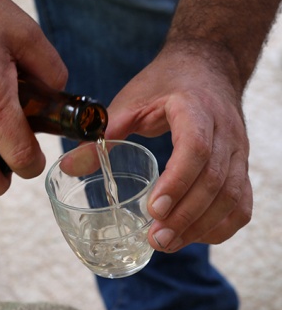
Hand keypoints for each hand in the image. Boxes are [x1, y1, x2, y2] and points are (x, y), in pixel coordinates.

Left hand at [60, 41, 251, 250]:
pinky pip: (241, 204)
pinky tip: (193, 237)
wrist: (209, 65)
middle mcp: (226, 131)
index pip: (196, 149)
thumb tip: (67, 166)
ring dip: (201, 227)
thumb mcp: (132, 100)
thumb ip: (104, 133)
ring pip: (231, 197)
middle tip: (155, 239)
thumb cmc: (168, 83)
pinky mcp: (242, 167)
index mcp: (196, 109)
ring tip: (167, 244)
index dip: (176, 182)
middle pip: (214, 181)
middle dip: (185, 216)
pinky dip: (220, 227)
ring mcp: (239, 151)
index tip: (152, 209)